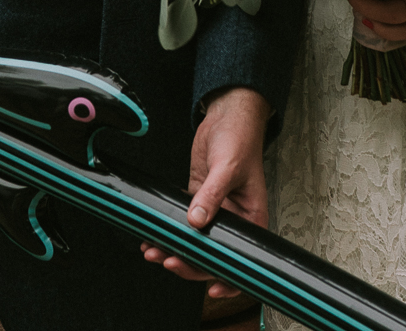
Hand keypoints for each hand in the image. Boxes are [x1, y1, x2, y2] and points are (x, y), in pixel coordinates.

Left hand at [138, 86, 268, 298]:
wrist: (227, 116)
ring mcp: (214, 211)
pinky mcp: (197, 200)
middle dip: (190, 263)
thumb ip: (212, 194)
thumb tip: (196, 220)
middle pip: (212, 254)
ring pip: (195, 242)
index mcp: (251, 218)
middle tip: (168, 260)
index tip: (211, 288)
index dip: (227, 277)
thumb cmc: (240, 139)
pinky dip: (169, 231)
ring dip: (174, 249)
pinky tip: (153, 236)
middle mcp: (234, 220)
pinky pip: (183, 223)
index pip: (241, 257)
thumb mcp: (228, 167)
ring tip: (153, 252)